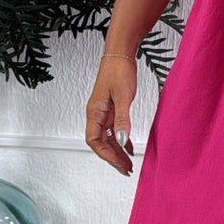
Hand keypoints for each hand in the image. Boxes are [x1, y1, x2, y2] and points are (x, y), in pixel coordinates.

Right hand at [86, 56, 136, 175]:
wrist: (120, 54)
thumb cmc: (118, 71)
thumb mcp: (123, 96)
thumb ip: (122, 119)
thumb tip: (121, 140)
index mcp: (94, 112)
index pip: (94, 141)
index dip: (106, 154)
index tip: (119, 163)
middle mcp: (96, 114)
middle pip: (101, 143)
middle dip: (113, 158)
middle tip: (127, 170)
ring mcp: (103, 112)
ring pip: (107, 138)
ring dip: (117, 151)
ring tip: (128, 164)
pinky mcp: (111, 109)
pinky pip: (113, 130)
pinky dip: (120, 140)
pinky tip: (128, 148)